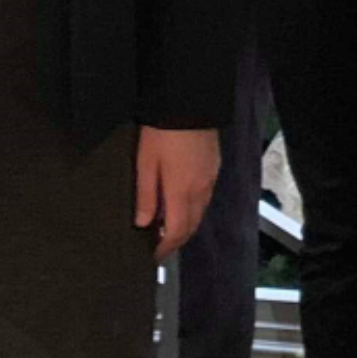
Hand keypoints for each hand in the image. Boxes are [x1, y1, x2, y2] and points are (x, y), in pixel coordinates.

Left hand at [135, 126, 220, 259]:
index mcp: (182, 191)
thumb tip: (142, 223)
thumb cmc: (163, 131)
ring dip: (186, 225)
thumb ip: (145, 196)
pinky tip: (181, 204)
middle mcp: (200, 189)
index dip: (165, 247)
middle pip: (191, 226)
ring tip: (167, 228)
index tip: (154, 255)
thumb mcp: (145, 163)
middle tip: (160, 246)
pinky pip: (205, 197)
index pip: (176, 231)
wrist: (189, 102)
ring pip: (200, 213)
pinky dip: (193, 209)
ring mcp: (210, 178)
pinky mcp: (214, 167)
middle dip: (176, 240)